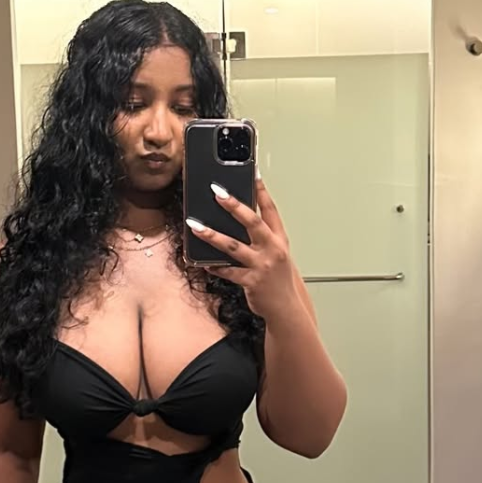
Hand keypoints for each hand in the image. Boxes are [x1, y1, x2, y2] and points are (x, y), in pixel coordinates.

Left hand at [187, 177, 299, 321]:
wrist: (286, 308)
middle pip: (252, 222)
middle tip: (217, 192)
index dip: (262, 191)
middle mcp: (272, 249)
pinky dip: (214, 266)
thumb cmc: (278, 280)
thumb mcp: (276, 254)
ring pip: (233, 246)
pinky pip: (227, 271)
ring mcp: (262, 265)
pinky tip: (202, 262)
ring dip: (211, 235)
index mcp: (279, 240)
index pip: (271, 210)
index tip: (252, 174)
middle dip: (234, 206)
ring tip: (195, 225)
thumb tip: (237, 220)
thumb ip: (261, 238)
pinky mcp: (251, 281)